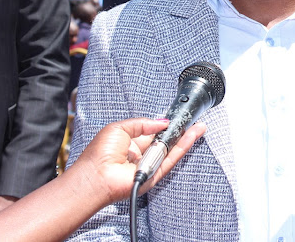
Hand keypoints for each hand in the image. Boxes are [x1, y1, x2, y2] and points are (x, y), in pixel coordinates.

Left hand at [72, 118, 206, 203]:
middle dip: (179, 130)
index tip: (177, 117)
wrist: (95, 176)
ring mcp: (149, 165)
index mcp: (130, 143)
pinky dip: (183, 148)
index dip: (165, 124)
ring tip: (199, 127)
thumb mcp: (119, 128)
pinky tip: (192, 137)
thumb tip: (161, 122)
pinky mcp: (155, 175)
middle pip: (165, 141)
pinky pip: (172, 160)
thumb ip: (142, 123)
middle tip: (193, 120)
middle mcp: (141, 155)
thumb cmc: (99, 154)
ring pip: (172, 150)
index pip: (153, 132)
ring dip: (186, 138)